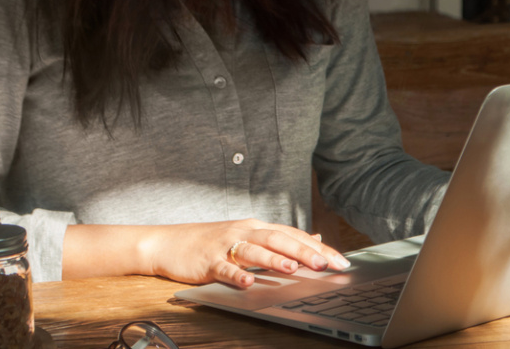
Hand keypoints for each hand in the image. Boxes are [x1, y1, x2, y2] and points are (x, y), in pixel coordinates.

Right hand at [139, 219, 350, 287]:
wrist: (168, 243)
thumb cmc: (210, 242)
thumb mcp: (248, 236)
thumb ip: (281, 238)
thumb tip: (314, 237)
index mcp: (257, 227)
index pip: (293, 235)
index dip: (318, 247)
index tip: (340, 260)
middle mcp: (244, 232)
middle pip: (278, 239)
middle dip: (303, 251)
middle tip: (325, 264)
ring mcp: (225, 245)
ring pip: (253, 250)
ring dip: (273, 259)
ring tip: (293, 267)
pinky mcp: (207, 261)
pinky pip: (224, 268)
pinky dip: (236, 275)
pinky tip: (247, 282)